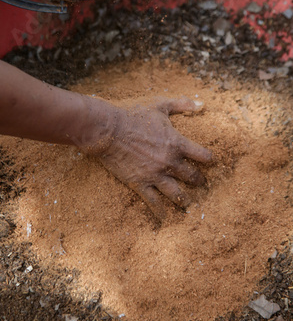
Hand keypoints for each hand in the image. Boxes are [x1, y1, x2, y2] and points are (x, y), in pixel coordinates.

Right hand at [90, 96, 211, 220]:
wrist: (109, 130)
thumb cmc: (133, 115)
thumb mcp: (159, 106)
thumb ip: (181, 104)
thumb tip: (201, 104)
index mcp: (176, 143)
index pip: (202, 155)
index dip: (209, 159)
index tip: (210, 162)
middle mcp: (169, 162)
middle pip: (191, 177)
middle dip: (198, 182)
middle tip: (200, 184)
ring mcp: (155, 174)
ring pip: (176, 193)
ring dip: (184, 200)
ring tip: (187, 204)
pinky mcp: (139, 183)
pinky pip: (153, 201)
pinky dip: (160, 211)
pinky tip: (164, 217)